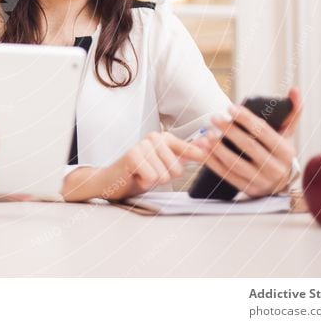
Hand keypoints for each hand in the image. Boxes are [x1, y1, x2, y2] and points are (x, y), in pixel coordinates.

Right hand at [64, 131, 207, 201]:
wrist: (113, 181)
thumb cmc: (142, 173)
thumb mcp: (167, 164)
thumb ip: (186, 154)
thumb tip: (207, 143)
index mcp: (165, 138)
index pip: (190, 150)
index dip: (198, 158)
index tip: (204, 150)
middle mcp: (154, 137)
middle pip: (177, 168)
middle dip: (166, 177)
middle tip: (151, 173)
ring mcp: (142, 145)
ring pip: (164, 175)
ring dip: (154, 181)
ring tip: (143, 175)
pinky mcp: (131, 155)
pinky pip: (152, 177)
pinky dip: (144, 183)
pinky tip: (136, 176)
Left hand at [202, 87, 302, 196]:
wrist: (280, 183)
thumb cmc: (279, 152)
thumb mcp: (287, 135)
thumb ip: (291, 112)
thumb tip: (294, 90)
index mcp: (286, 151)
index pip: (263, 132)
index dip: (246, 119)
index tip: (230, 108)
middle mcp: (276, 168)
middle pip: (249, 147)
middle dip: (230, 131)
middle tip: (214, 117)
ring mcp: (261, 181)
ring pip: (236, 163)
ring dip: (219, 148)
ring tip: (207, 134)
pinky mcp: (247, 190)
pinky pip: (227, 175)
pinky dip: (212, 162)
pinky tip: (203, 150)